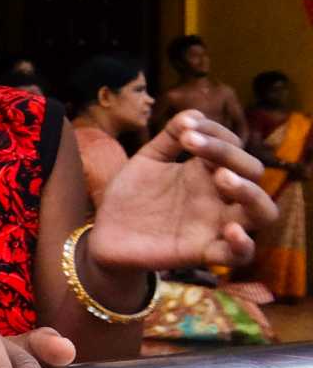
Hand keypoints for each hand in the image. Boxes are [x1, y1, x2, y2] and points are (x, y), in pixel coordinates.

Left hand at [91, 112, 277, 270]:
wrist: (106, 233)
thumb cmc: (130, 195)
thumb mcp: (147, 161)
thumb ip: (168, 138)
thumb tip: (193, 113)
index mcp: (205, 172)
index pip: (232, 147)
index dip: (216, 134)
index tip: (185, 131)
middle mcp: (217, 196)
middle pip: (253, 174)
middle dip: (234, 157)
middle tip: (197, 150)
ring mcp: (215, 224)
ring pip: (262, 212)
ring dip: (250, 192)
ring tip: (222, 178)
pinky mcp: (204, 252)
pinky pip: (240, 255)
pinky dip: (244, 244)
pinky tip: (231, 230)